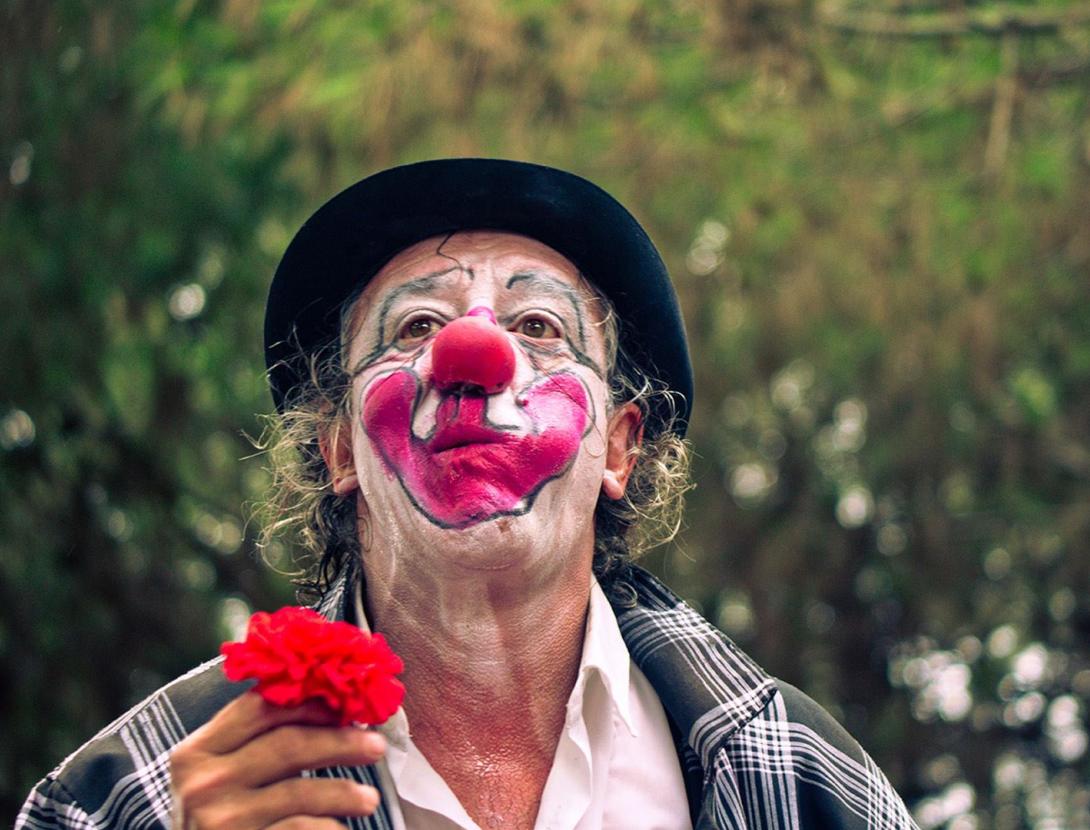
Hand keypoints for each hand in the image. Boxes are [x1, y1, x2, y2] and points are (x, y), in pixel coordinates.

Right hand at [169, 691, 386, 829]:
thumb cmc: (217, 818)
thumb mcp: (219, 775)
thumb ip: (257, 741)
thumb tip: (330, 702)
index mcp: (197, 751)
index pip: (261, 708)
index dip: (310, 702)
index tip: (347, 707)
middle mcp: (204, 783)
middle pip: (287, 744)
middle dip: (340, 742)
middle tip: (376, 746)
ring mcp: (222, 820)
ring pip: (299, 791)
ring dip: (344, 792)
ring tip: (370, 799)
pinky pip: (300, 829)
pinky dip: (330, 828)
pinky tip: (343, 829)